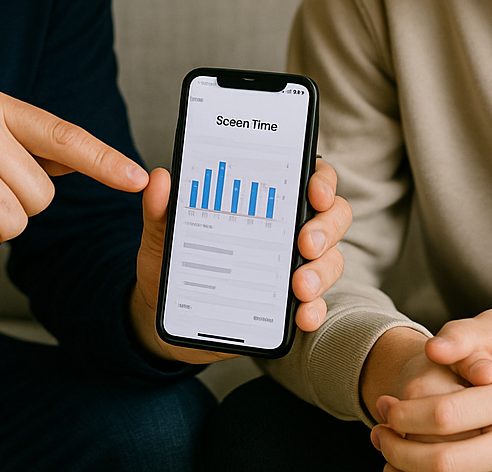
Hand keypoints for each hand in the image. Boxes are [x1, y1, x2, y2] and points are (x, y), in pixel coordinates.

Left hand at [128, 158, 352, 363]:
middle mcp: (287, 229)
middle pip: (331, 216)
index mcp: (264, 200)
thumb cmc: (171, 260)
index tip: (313, 192)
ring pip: (330, 260)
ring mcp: (292, 266)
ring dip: (322, 271)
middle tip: (307, 242)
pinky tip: (303, 315)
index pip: (308, 177)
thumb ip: (161, 208)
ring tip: (300, 285)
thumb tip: (160, 180)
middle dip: (327, 227)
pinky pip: (315, 304)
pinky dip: (314, 309)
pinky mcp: (287, 304)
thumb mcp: (162, 233)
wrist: (161, 313)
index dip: (321, 180)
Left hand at [367, 310, 491, 471]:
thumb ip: (464, 333)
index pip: (448, 414)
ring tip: (390, 451)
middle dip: (399, 449)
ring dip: (410, 471)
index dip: (406, 414)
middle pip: (446, 461)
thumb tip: (434, 349)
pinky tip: (413, 468)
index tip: (386, 406)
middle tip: (379, 433)